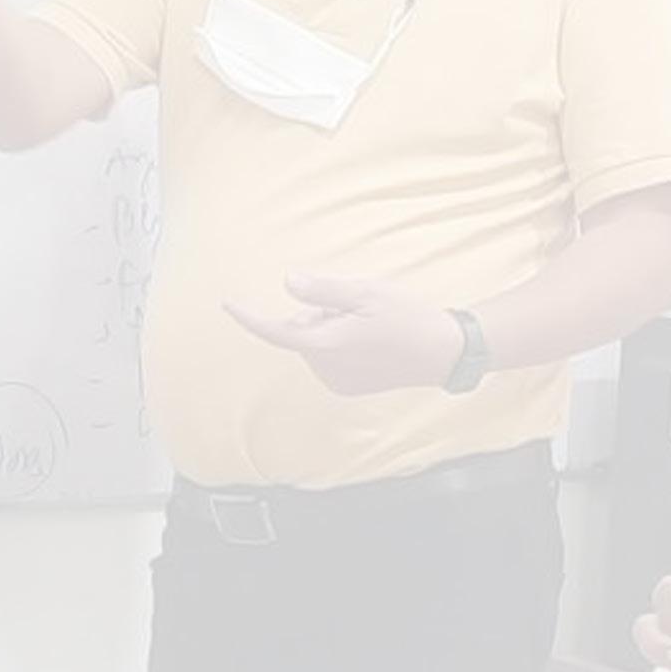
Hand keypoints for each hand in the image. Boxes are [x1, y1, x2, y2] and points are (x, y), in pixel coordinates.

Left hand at [225, 274, 463, 397]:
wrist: (442, 352)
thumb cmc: (408, 317)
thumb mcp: (366, 293)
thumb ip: (323, 290)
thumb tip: (288, 284)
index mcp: (328, 344)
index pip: (277, 331)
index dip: (250, 317)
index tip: (228, 303)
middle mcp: (326, 368)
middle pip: (301, 331)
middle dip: (317, 313)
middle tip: (355, 306)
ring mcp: (336, 381)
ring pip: (315, 344)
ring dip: (330, 328)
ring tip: (368, 324)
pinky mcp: (347, 387)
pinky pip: (328, 358)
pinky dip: (339, 344)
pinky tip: (370, 339)